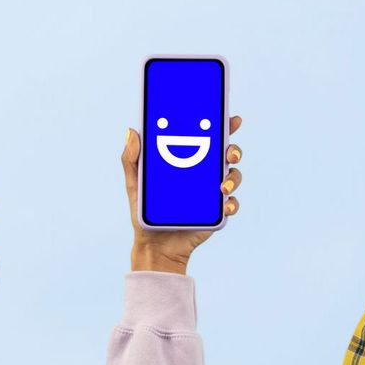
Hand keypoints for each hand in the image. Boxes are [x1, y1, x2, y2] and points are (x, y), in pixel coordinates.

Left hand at [122, 117, 243, 274]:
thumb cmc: (144, 212)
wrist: (154, 246)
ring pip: (233, 177)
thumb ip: (131, 159)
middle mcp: (204, 175)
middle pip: (226, 155)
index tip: (229, 118)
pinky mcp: (217, 213)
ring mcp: (212, 194)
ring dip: (233, 178)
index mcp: (188, 163)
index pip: (207, 139)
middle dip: (233, 149)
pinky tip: (226, 205)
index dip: (222, 126)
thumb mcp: (135, 184)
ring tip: (222, 187)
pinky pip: (231, 204)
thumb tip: (131, 131)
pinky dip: (232, 203)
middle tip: (229, 153)